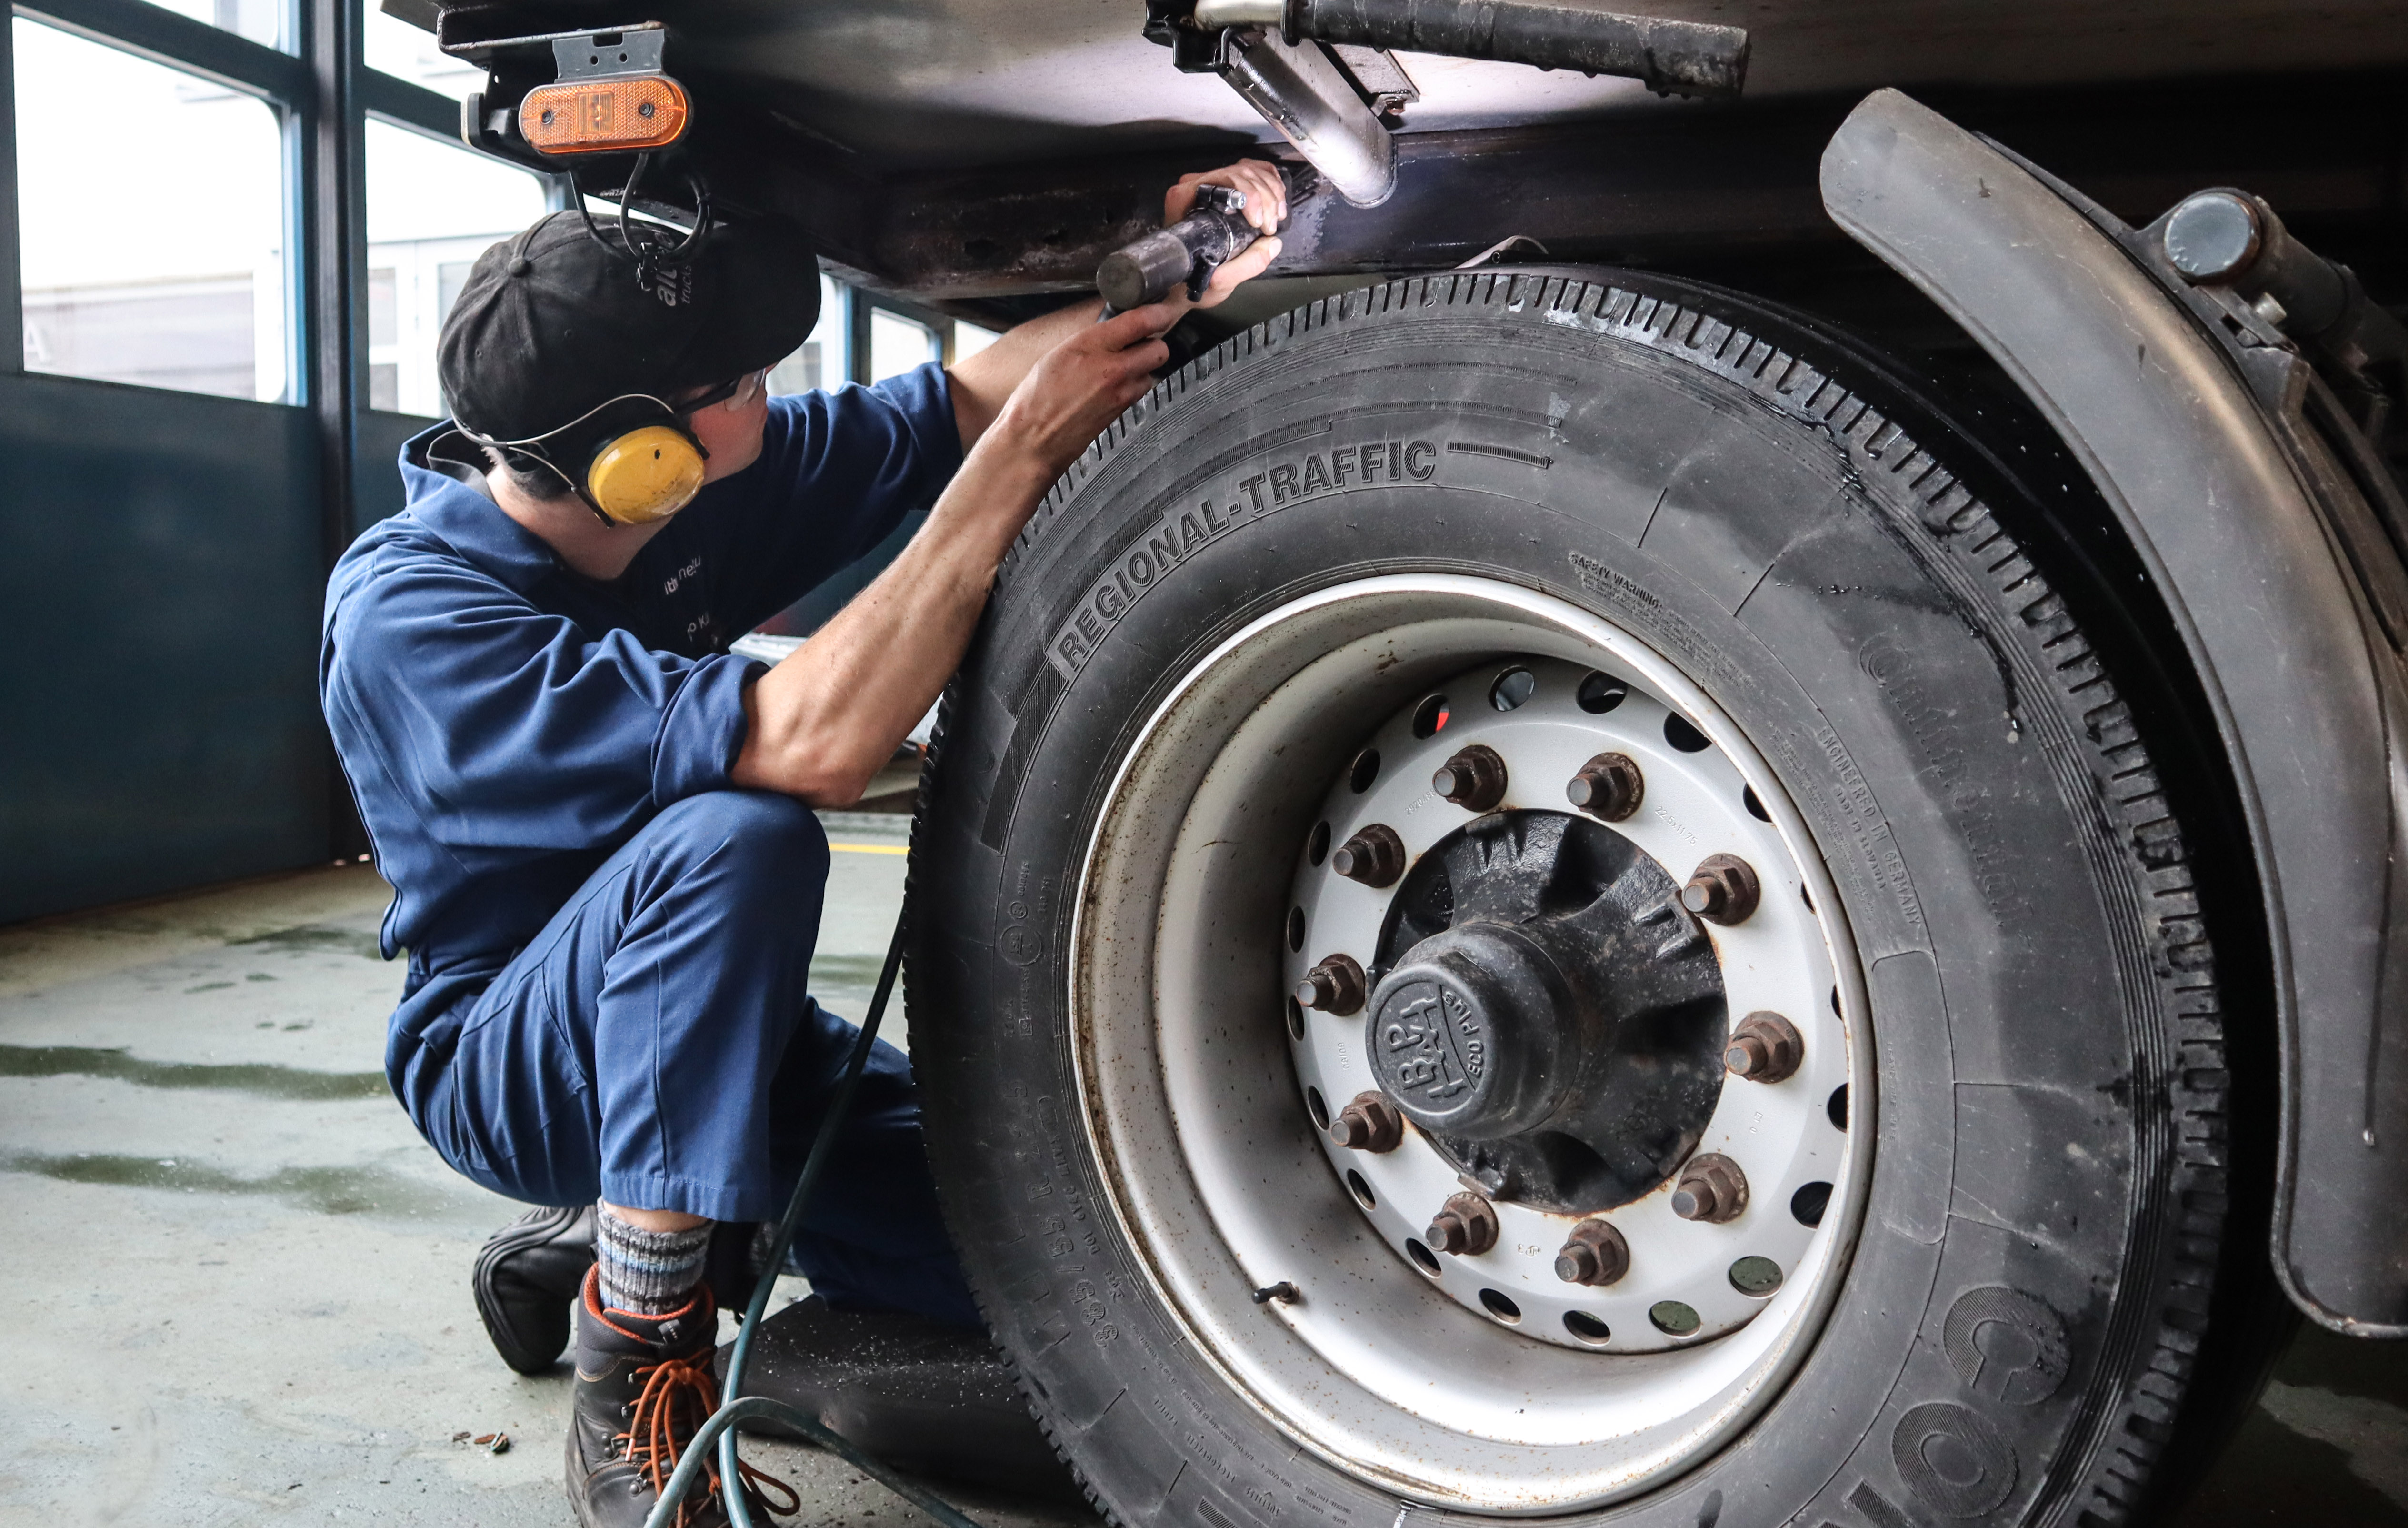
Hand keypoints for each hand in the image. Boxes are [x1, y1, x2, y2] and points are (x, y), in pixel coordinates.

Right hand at [983, 304, 1174, 484]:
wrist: (1032, 440)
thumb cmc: (1036, 398)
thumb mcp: (1059, 354)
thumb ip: (1092, 341)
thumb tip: (1116, 331)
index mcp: (1090, 346)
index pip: (1140, 321)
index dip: (1158, 313)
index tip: (1162, 312)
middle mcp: (1112, 369)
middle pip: (1159, 349)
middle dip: (1153, 344)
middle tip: (1141, 344)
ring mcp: (1121, 395)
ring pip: (1153, 374)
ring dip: (1143, 370)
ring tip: (1121, 372)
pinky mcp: (1124, 414)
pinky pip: (1141, 394)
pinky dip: (1134, 389)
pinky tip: (1114, 391)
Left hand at [1164, 160, 1287, 309]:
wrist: (1185, 280)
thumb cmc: (1194, 278)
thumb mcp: (1217, 283)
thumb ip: (1245, 267)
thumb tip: (1272, 244)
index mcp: (1185, 200)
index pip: (1222, 180)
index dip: (1248, 195)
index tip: (1259, 222)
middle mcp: (1195, 186)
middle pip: (1240, 173)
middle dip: (1265, 197)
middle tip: (1271, 225)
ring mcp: (1211, 183)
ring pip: (1249, 170)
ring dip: (1271, 190)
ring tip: (1277, 217)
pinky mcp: (1225, 185)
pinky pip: (1252, 170)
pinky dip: (1270, 181)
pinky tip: (1277, 199)